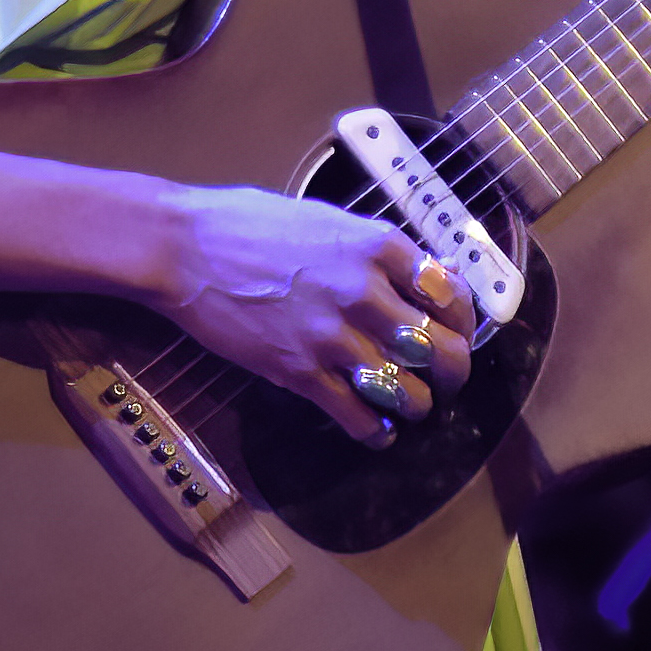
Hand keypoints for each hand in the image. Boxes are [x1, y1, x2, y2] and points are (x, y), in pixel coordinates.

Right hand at [148, 185, 476, 443]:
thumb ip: (379, 251)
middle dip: (453, 371)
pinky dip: (377, 431)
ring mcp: (333, 336)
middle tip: (446, 377)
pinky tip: (380, 431)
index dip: (464, 321)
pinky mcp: (300, 372)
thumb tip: (425, 276)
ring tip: (412, 404)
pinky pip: (358, 415)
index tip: (457, 331)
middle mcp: (365, 291)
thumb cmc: (253, 225)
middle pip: (441, 349)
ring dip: (418, 404)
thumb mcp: (330, 219)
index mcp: (378, 245)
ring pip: (407, 391)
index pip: (452, 294)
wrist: (187, 249)